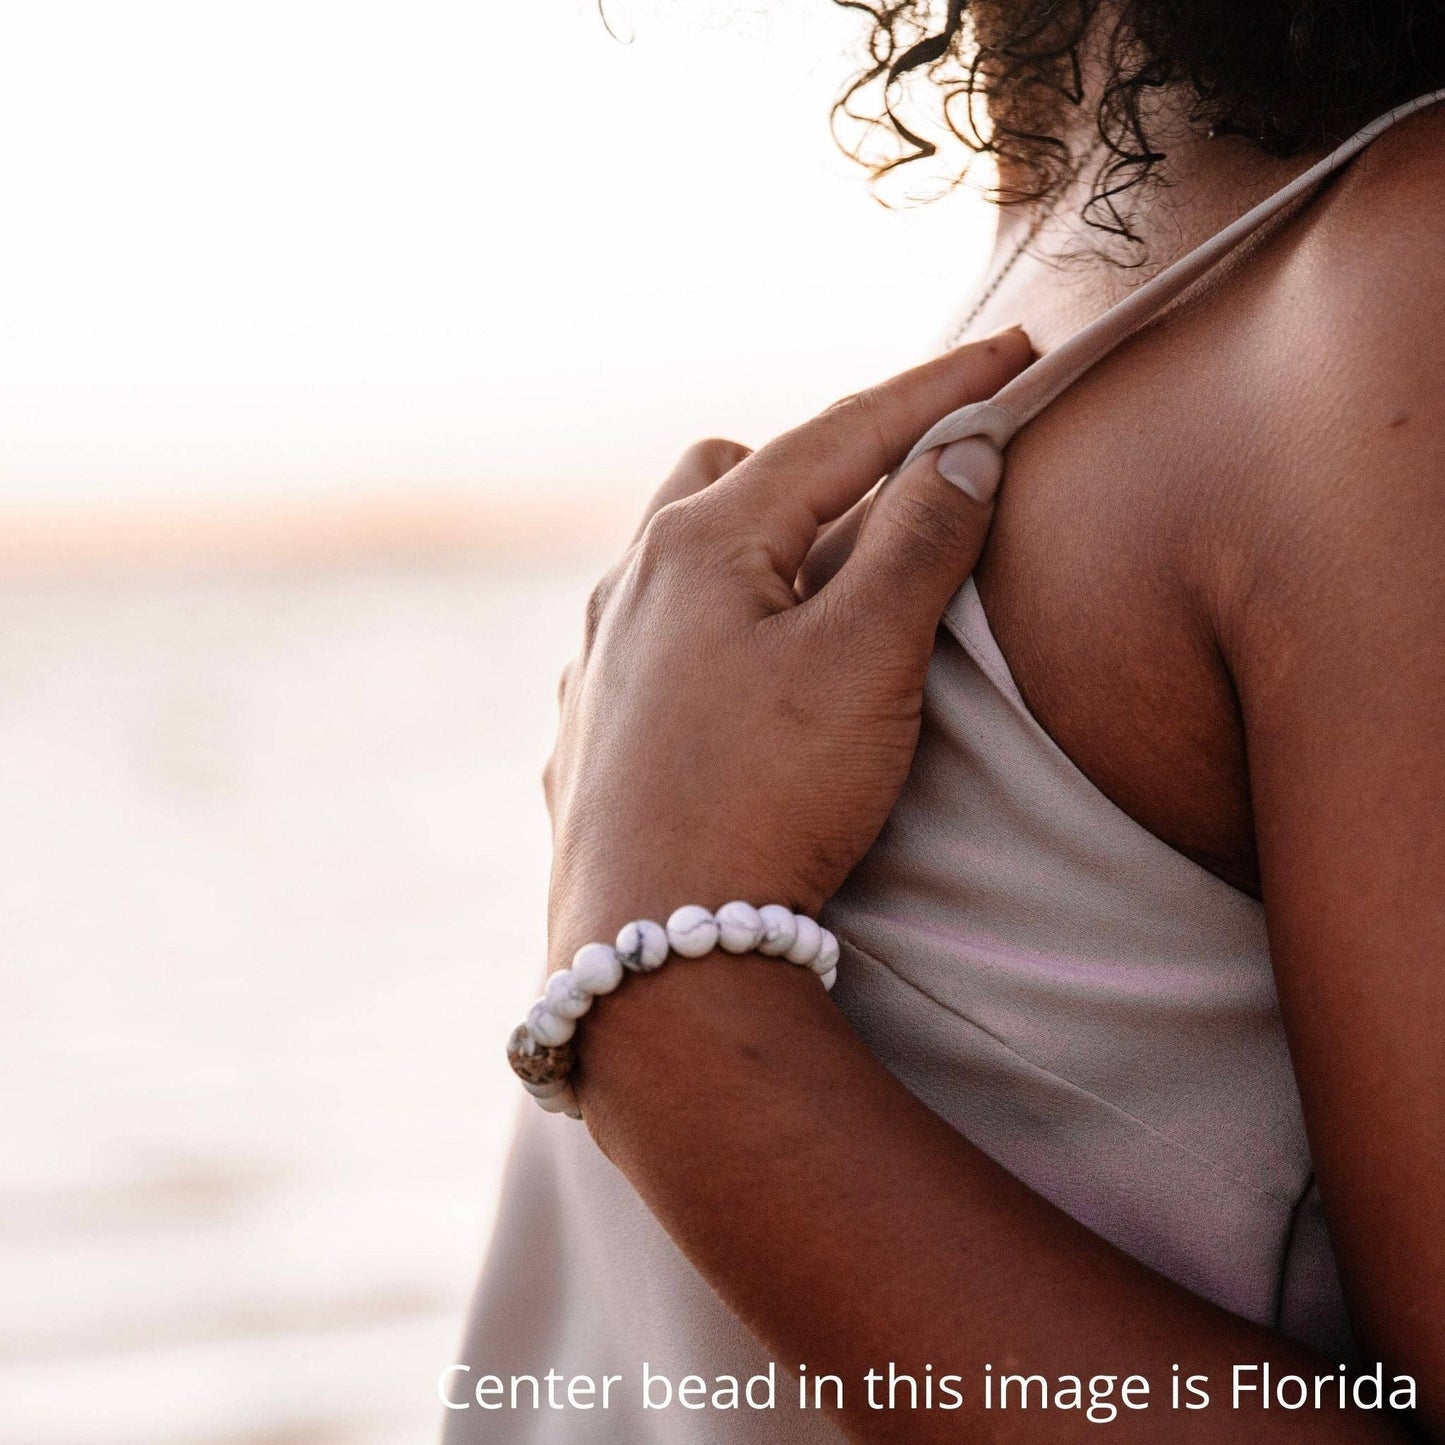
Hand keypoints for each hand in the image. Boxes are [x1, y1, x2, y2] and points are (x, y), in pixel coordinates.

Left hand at [544, 329, 1031, 965]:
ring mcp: (598, 657)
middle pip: (731, 474)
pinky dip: (710, 623)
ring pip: (678, 555)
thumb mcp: (863, 662)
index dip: (937, 390)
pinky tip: (738, 675)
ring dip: (755, 544)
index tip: (1014, 353)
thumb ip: (919, 544)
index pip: (840, 435)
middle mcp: (631, 584)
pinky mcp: (591, 726)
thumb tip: (964, 449)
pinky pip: (651, 635)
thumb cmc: (765, 798)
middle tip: (896, 489)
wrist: (654, 947)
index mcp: (700, 544)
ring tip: (816, 585)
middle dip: (821, 463)